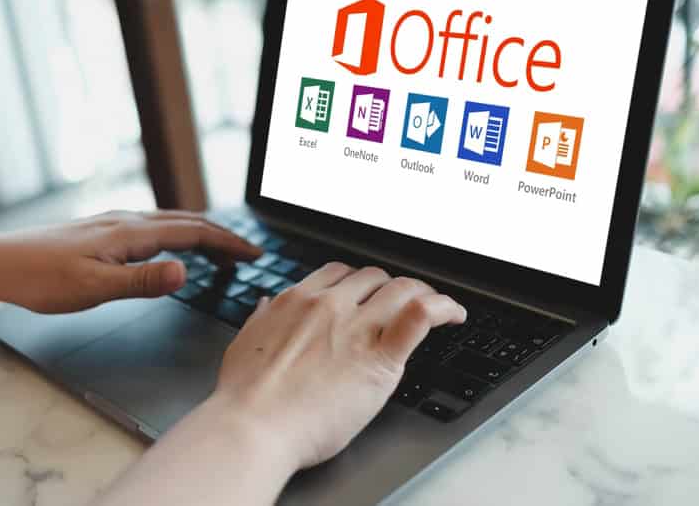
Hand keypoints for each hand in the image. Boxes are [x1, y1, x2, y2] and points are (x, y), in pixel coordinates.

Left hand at [0, 210, 260, 312]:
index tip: (255, 255)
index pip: (193, 233)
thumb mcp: (92, 289)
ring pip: (171, 221)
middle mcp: (126, 221)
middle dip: (222, 236)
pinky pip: (154, 225)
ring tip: (221, 252)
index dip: (228, 243)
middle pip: (187, 221)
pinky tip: (172, 246)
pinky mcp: (102, 229)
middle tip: (248, 255)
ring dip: (202, 233)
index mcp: (130, 234)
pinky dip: (178, 233)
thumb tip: (185, 270)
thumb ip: (141, 281)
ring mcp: (113, 222)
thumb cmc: (38, 279)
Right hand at [209, 263, 466, 471]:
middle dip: (389, 287)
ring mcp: (357, 328)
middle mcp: (329, 306)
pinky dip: (443, 308)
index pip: (339, 273)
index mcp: (297, 301)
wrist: (254, 425)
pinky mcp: (380, 357)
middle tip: (398, 305)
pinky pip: (421, 317)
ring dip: (421, 292)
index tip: (366, 293)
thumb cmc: (246, 396)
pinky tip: (453, 314)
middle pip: (373, 277)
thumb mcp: (245, 343)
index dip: (358, 282)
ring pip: (402, 288)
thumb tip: (268, 304)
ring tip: (434, 304)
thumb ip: (263, 319)